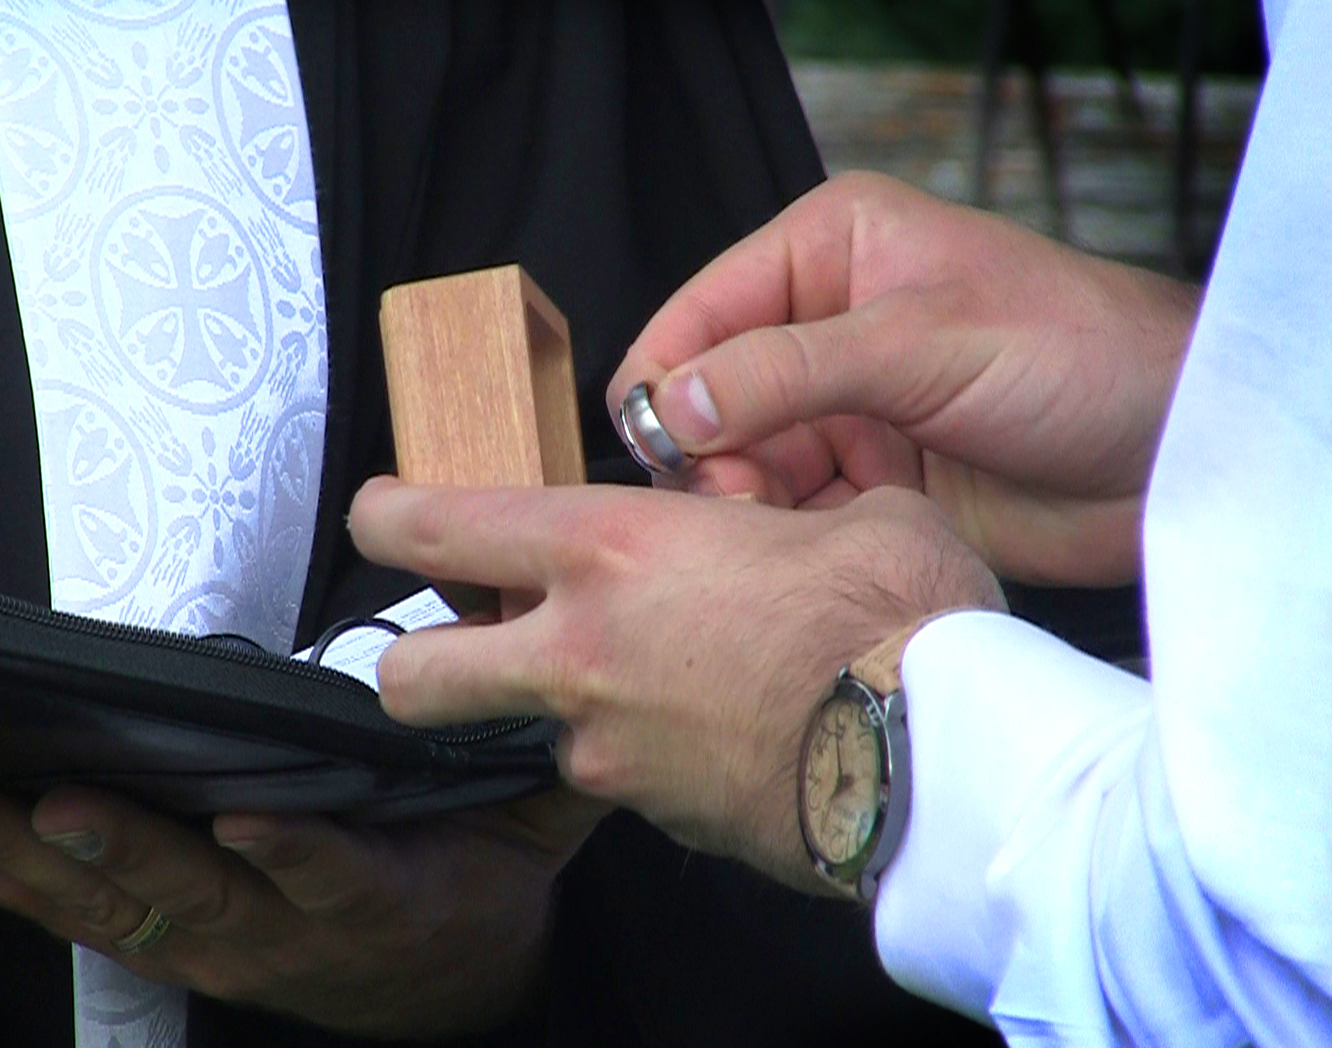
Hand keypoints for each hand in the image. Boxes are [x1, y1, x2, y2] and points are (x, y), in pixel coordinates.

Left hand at [0, 780, 605, 1037]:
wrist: (435, 984)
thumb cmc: (467, 882)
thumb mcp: (525, 832)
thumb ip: (535, 774)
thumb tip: (560, 699)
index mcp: (377, 898)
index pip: (337, 877)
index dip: (294, 859)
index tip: (253, 826)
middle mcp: (282, 931)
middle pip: (191, 897)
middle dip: (117, 850)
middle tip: (50, 802)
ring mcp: (213, 942)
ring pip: (106, 908)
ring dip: (16, 859)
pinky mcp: (163, 941)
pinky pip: (66, 913)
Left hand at [349, 476, 1003, 891]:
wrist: (950, 756)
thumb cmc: (899, 614)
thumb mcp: (839, 514)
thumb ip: (765, 511)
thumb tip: (765, 517)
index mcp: (609, 552)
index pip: (434, 529)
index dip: (384, 516)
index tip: (381, 511)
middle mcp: (580, 657)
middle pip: (414, 677)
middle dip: (413, 661)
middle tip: (459, 639)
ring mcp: (610, 752)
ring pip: (536, 732)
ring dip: (573, 706)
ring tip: (669, 681)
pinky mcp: (657, 820)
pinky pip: (625, 777)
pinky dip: (652, 754)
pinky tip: (723, 733)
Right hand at [610, 172, 1200, 585]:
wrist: (1184, 453)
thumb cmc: (1082, 355)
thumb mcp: (923, 343)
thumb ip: (786, 372)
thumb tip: (668, 405)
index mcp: (826, 251)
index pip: (696, 316)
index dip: (667, 383)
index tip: (669, 453)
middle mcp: (820, 327)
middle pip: (704, 402)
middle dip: (706, 458)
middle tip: (738, 507)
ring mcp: (844, 411)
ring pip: (737, 467)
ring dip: (744, 507)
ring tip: (777, 538)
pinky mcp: (869, 484)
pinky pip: (789, 516)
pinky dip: (784, 541)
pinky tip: (811, 558)